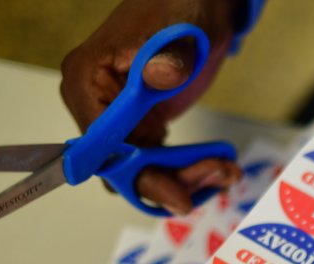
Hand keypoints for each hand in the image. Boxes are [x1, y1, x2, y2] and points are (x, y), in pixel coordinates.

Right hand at [60, 0, 243, 214]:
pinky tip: (219, 167)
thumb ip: (169, 60)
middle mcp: (94, 104)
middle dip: (170, 180)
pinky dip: (187, 170)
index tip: (175, 195)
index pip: (100, 146)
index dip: (136, 173)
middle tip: (217, 175)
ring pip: (141, 171)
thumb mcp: (178, 33)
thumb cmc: (180, 7)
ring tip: (226, 170)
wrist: (199, 3)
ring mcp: (119, 118)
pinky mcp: (142, 126)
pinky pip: (157, 162)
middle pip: (121, 167)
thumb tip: (159, 75)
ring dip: (184, 179)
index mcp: (87, 80)